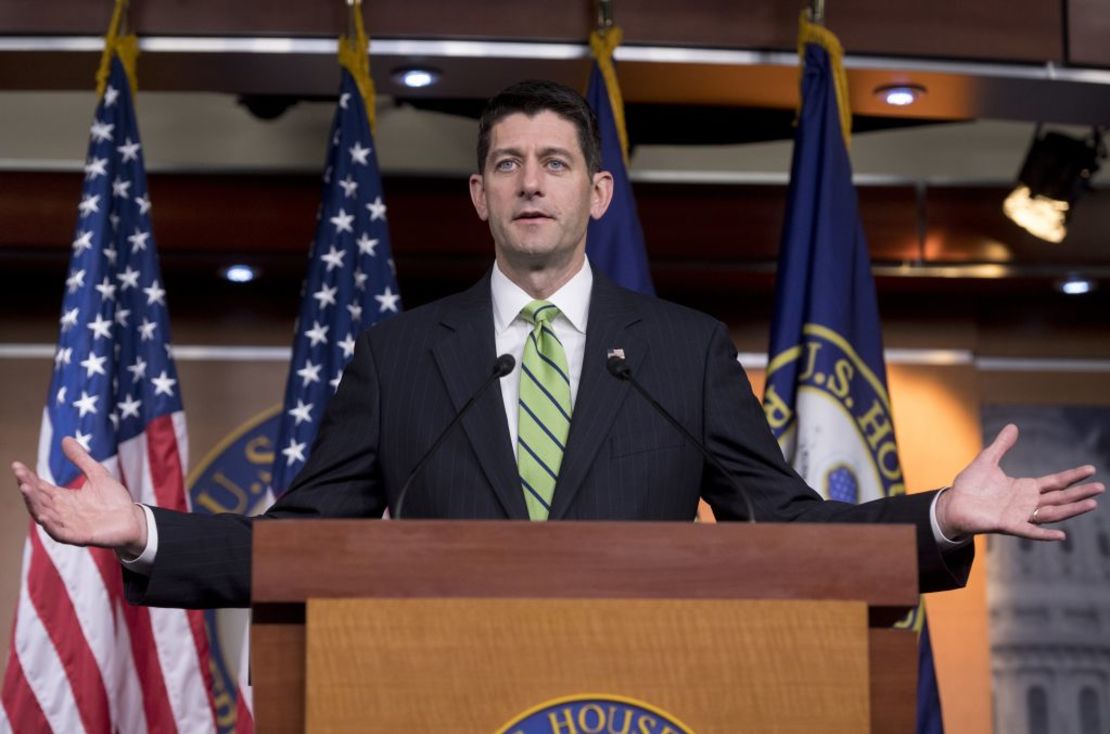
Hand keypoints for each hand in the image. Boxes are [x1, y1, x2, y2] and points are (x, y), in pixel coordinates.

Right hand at [13, 436, 147, 555]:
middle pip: (39, 500)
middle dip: (28, 489)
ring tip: (25, 489)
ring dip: (34, 504)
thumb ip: (80, 459)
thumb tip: (64, 438)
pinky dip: (51, 525)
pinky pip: (60, 533)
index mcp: (63, 498)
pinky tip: (43, 516)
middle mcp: (62, 512)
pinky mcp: (79, 536)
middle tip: (20, 475)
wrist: (133, 519)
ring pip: (45, 515)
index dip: (28, 478)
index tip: (17, 466)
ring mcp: (69, 525)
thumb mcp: (97, 474)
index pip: (40, 487)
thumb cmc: (114, 499)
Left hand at [938, 424, 1102, 540]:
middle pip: (1059, 498)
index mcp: (1025, 488)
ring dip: (1071, 510)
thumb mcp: (987, 460)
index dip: (1072, 476)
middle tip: (1099, 487)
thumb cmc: (969, 485)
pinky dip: (1044, 534)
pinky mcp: (1008, 525)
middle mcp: (1026, 503)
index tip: (1090, 470)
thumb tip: (1013, 426)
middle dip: (1079, 493)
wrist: (952, 503)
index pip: (1055, 482)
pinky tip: (1061, 535)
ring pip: (1051, 514)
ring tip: (1091, 504)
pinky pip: (1030, 531)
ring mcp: (1019, 515)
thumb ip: (1001, 445)